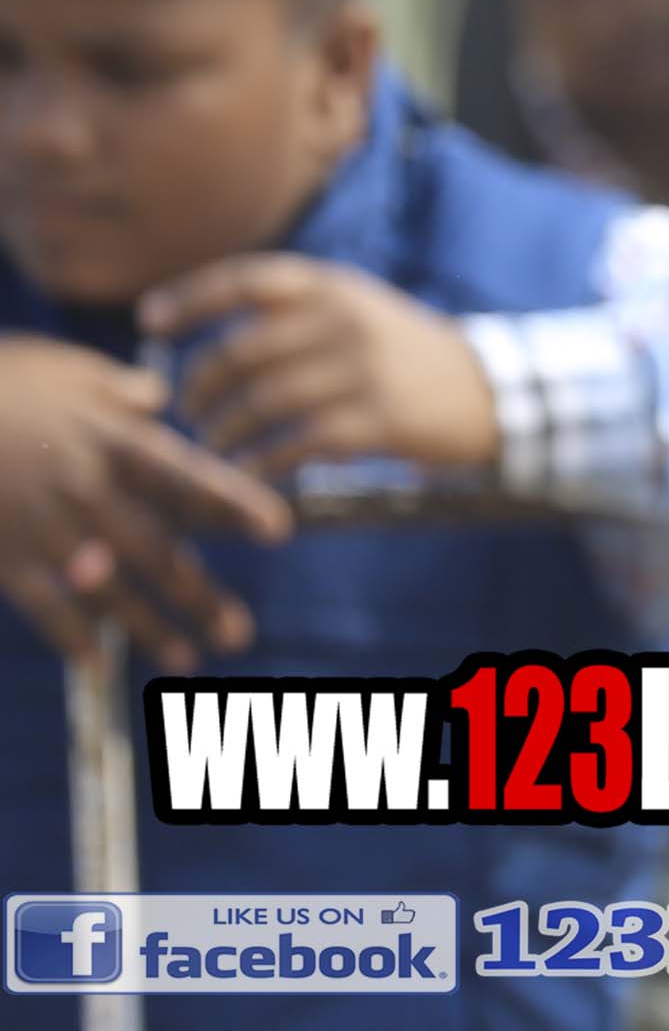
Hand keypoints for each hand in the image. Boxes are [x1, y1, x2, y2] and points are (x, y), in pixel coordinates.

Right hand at [0, 333, 290, 666]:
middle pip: (155, 548)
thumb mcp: (60, 368)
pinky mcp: (3, 552)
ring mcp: (42, 525)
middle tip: (239, 631)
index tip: (278, 528)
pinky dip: (70, 634)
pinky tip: (97, 662)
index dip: (234, 501)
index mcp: (109, 440)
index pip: (186, 475)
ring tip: (188, 658)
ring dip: (148, 626)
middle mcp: (84, 487)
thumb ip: (115, 387)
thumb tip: (157, 396)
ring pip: (107, 586)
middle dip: (197, 593)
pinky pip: (41, 601)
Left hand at [140, 255, 499, 477]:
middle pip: (241, 351)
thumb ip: (297, 312)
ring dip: (225, 428)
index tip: (150, 322)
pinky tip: (250, 471)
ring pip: (263, 401)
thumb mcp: (361, 310)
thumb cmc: (408, 354)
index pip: (244, 280)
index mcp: (334, 288)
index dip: (190, 299)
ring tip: (213, 444)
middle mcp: (344, 323)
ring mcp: (362, 372)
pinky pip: (298, 443)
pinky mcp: (378, 422)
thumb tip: (210, 331)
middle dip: (201, 384)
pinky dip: (264, 461)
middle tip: (188, 407)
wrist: (495, 392)